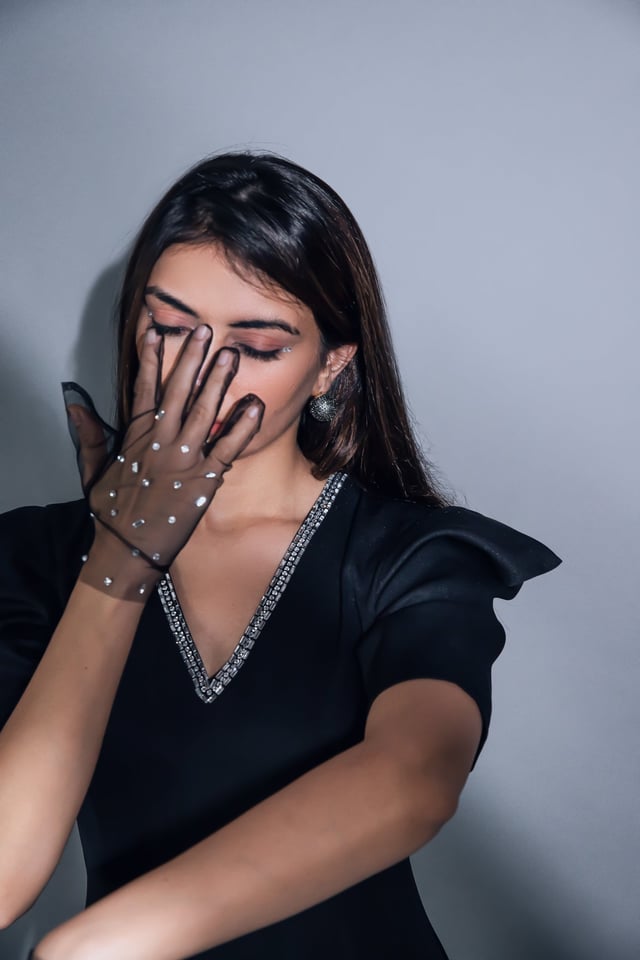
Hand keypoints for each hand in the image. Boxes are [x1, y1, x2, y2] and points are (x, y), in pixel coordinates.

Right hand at [74, 324, 262, 600]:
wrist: (127, 550)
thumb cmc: (112, 512)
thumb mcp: (93, 471)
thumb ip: (89, 435)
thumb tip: (75, 405)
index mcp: (135, 437)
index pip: (143, 389)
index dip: (151, 359)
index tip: (156, 330)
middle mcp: (161, 442)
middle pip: (178, 391)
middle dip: (190, 358)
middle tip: (204, 330)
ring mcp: (184, 459)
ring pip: (204, 412)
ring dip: (218, 382)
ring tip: (230, 354)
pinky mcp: (205, 480)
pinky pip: (229, 447)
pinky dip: (244, 426)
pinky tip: (257, 404)